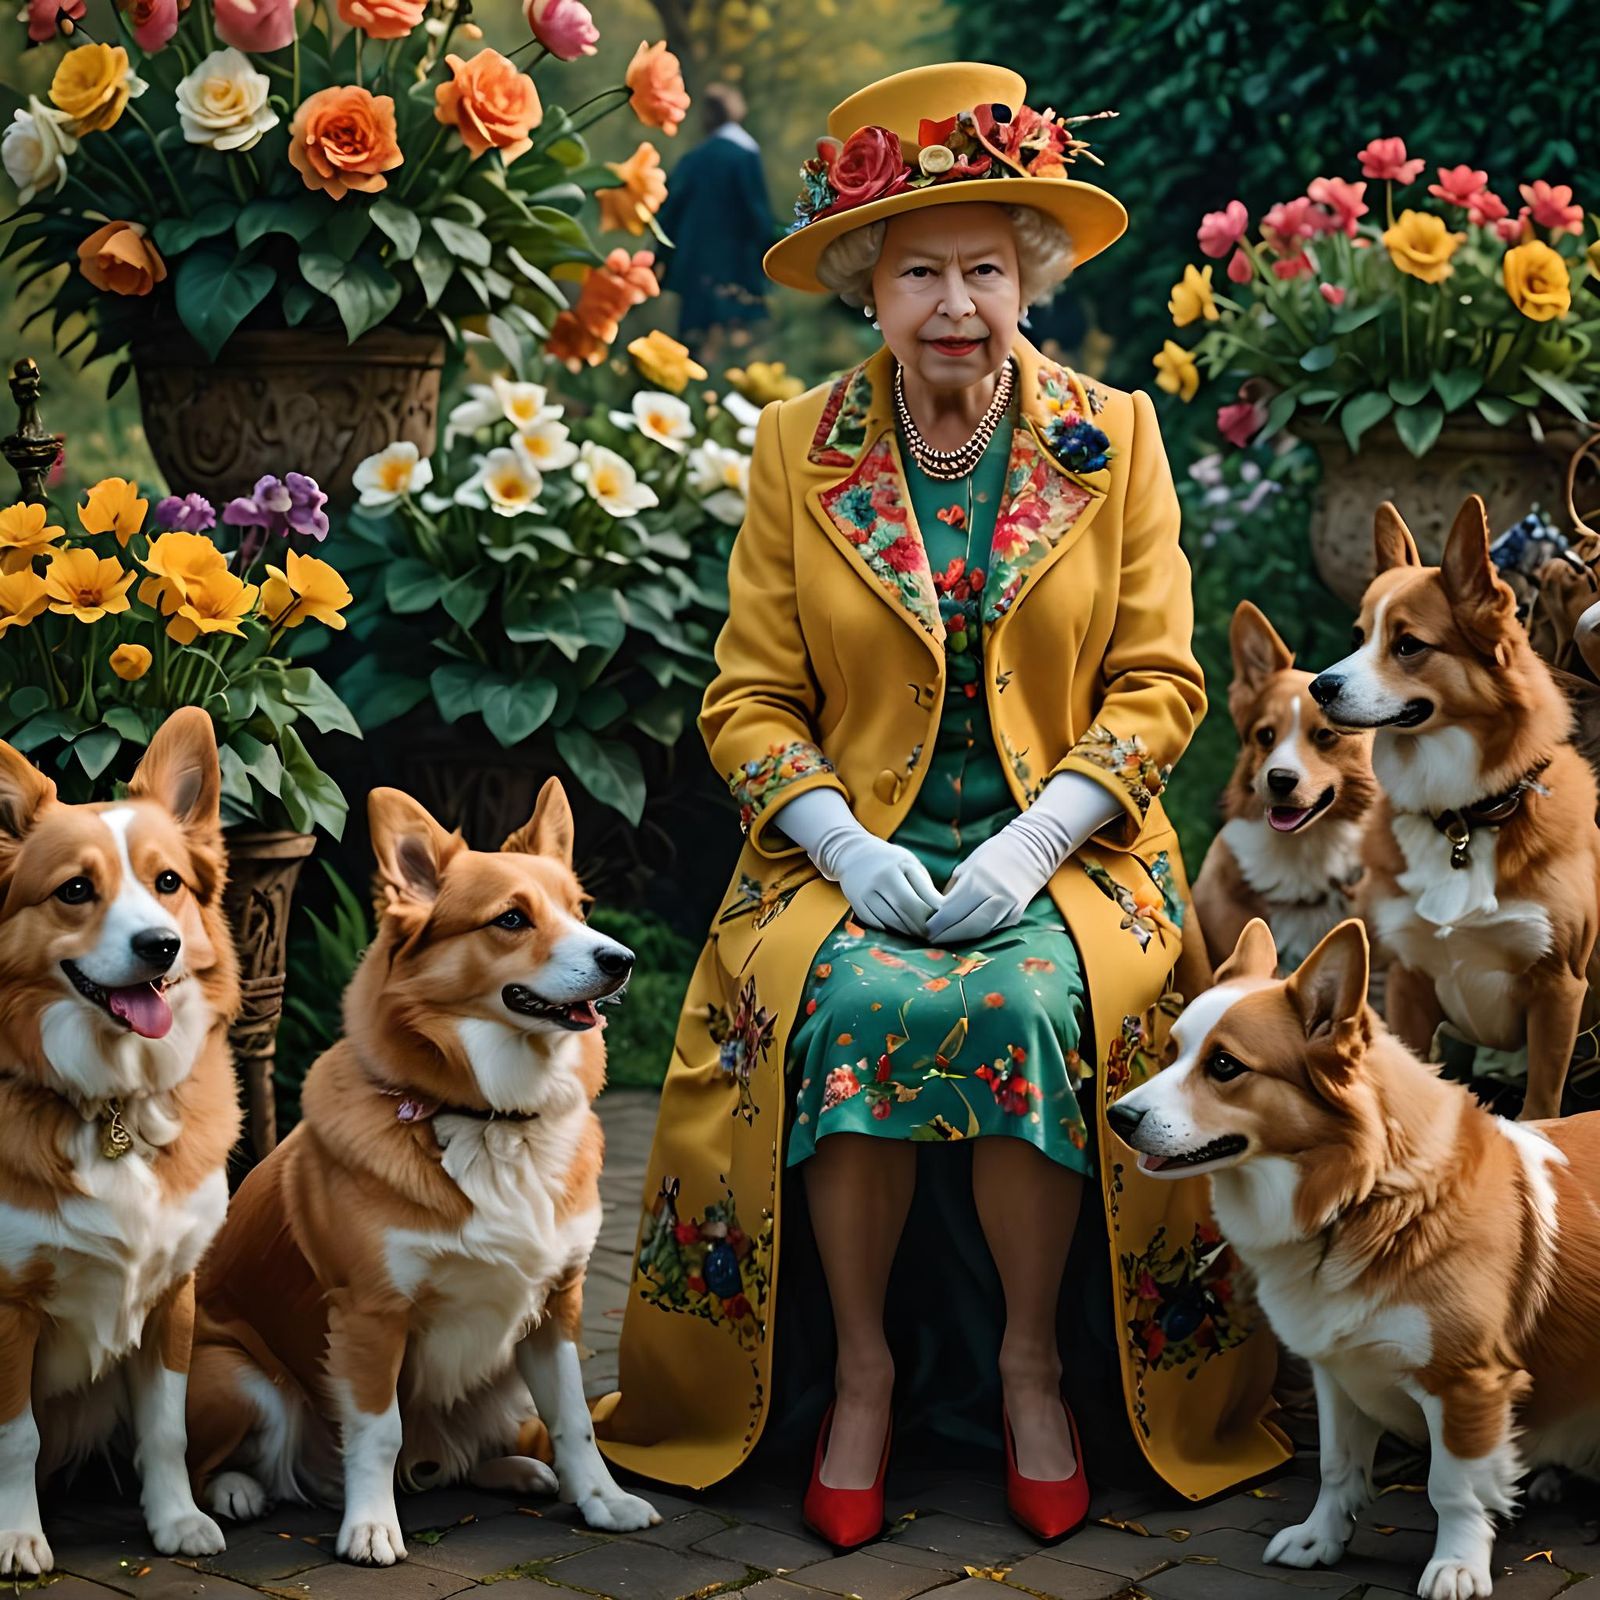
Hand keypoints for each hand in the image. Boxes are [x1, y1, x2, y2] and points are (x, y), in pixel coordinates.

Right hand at [827, 833, 944, 937]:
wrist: (853, 853)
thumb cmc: (891, 861)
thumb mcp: (910, 865)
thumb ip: (924, 887)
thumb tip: (940, 915)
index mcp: (899, 865)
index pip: (920, 898)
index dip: (932, 916)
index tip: (940, 924)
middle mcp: (880, 877)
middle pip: (905, 911)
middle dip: (919, 927)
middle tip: (929, 934)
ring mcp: (865, 890)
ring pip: (890, 921)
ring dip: (906, 931)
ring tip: (916, 933)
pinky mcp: (855, 902)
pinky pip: (875, 923)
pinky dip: (889, 929)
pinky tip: (897, 929)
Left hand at [925, 825, 1043, 944]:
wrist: (1031, 850)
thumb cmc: (993, 854)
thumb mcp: (967, 866)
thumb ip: (953, 890)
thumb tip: (936, 912)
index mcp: (978, 879)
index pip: (952, 909)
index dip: (937, 923)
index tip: (925, 929)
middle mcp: (996, 895)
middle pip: (967, 925)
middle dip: (947, 935)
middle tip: (931, 940)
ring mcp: (1009, 906)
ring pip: (982, 930)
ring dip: (961, 938)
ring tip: (945, 939)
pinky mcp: (1017, 914)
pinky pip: (993, 928)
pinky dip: (977, 932)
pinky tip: (965, 934)